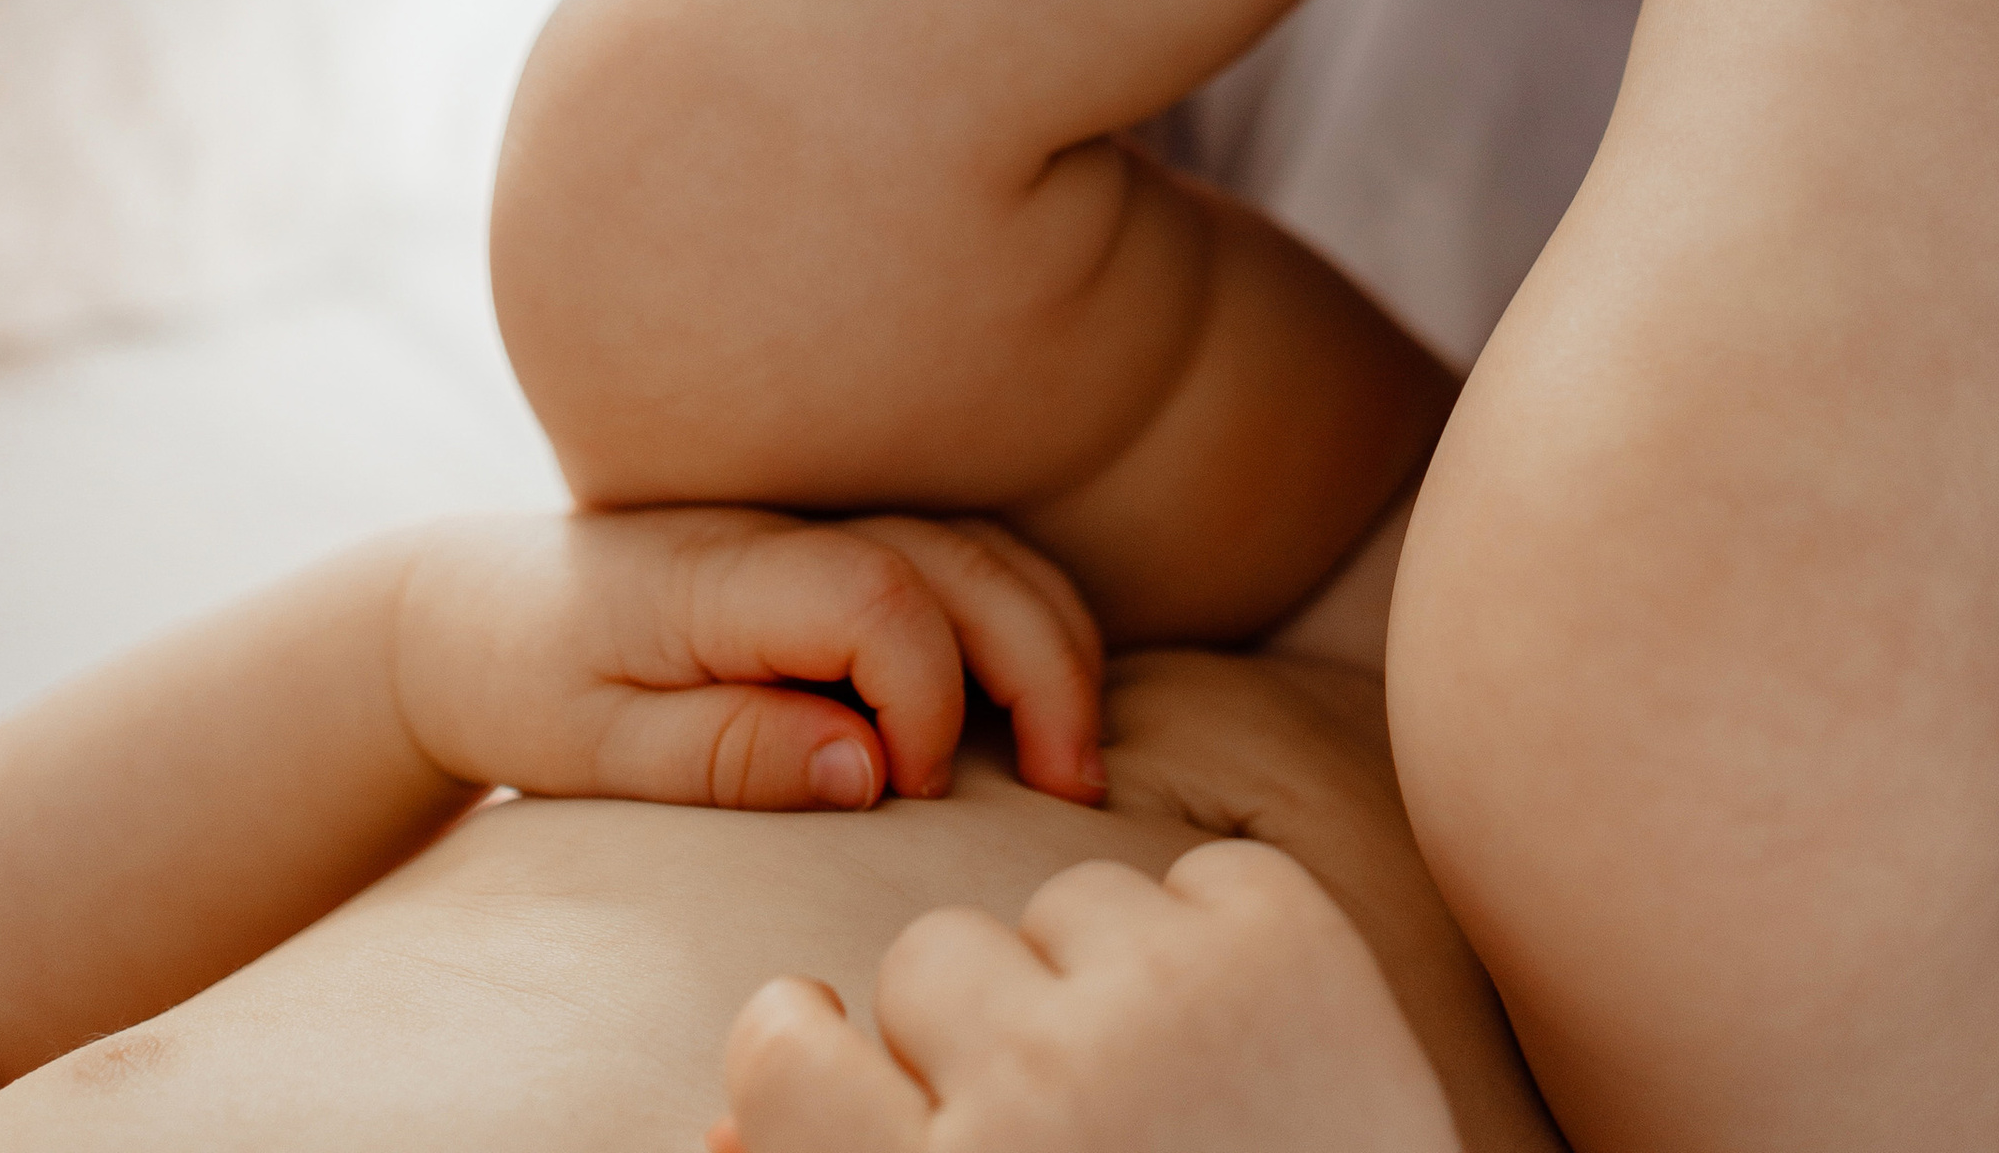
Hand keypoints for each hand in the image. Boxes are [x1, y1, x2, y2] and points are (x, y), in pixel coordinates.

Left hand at [391, 506, 1105, 813]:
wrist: (465, 605)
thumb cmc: (521, 679)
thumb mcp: (595, 749)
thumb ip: (729, 754)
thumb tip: (871, 772)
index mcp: (722, 570)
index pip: (876, 598)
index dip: (924, 696)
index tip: (908, 794)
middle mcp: (789, 524)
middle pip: (963, 556)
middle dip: (1043, 663)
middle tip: (1073, 784)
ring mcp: (817, 521)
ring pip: (979, 545)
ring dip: (1050, 634)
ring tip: (1076, 751)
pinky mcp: (831, 544)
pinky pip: (955, 556)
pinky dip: (1019, 613)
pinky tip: (1035, 696)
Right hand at [709, 843, 1459, 1152]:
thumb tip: (716, 1125)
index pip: (779, 1053)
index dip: (805, 1045)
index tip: (844, 1058)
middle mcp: (1033, 1096)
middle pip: (930, 956)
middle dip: (982, 1022)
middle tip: (1067, 1120)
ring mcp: (1161, 1004)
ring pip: (1064, 899)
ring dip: (1104, 975)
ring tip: (1178, 1089)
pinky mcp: (1283, 941)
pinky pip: (1198, 872)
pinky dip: (1222, 939)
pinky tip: (1256, 1045)